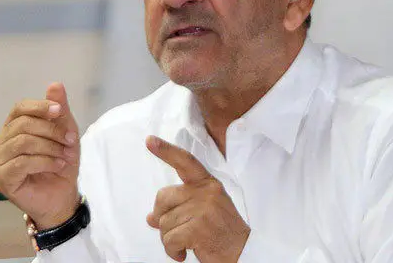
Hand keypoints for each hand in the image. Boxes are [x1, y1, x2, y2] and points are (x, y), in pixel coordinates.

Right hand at [0, 83, 80, 228]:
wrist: (62, 196)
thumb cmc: (61, 162)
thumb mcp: (65, 132)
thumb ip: (59, 110)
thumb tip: (55, 84)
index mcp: (13, 128)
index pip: (20, 108)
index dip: (40, 107)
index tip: (60, 112)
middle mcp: (1, 143)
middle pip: (23, 125)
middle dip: (51, 131)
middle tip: (70, 141)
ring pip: (23, 143)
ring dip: (51, 147)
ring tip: (65, 156)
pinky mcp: (2, 179)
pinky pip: (22, 162)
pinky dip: (46, 162)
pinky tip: (58, 166)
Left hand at [146, 136, 249, 262]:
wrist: (243, 253)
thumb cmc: (222, 232)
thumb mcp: (204, 211)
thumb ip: (179, 208)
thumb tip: (152, 217)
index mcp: (207, 184)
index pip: (185, 162)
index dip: (166, 151)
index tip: (150, 140)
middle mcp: (206, 192)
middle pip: (162, 198)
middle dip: (162, 218)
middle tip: (178, 231)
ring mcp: (203, 209)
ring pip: (163, 223)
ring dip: (170, 239)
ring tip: (188, 243)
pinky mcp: (198, 228)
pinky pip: (169, 239)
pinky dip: (172, 251)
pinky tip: (184, 253)